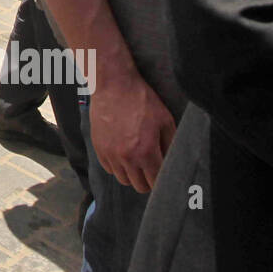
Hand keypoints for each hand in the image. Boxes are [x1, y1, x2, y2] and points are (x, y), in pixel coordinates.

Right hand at [89, 71, 176, 192]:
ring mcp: (110, 153)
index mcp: (146, 152)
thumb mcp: (165, 120)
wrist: (114, 85)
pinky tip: (123, 153)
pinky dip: (117, 166)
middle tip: (151, 167)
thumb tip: (174, 162)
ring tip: (136, 160)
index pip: (156, 182)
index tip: (163, 173)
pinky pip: (109, 169)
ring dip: (131, 174)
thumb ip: (171, 145)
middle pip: (139, 186)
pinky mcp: (98, 147)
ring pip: (123, 179)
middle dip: (147, 180)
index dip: (162, 180)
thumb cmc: (142, 100)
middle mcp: (127, 157)